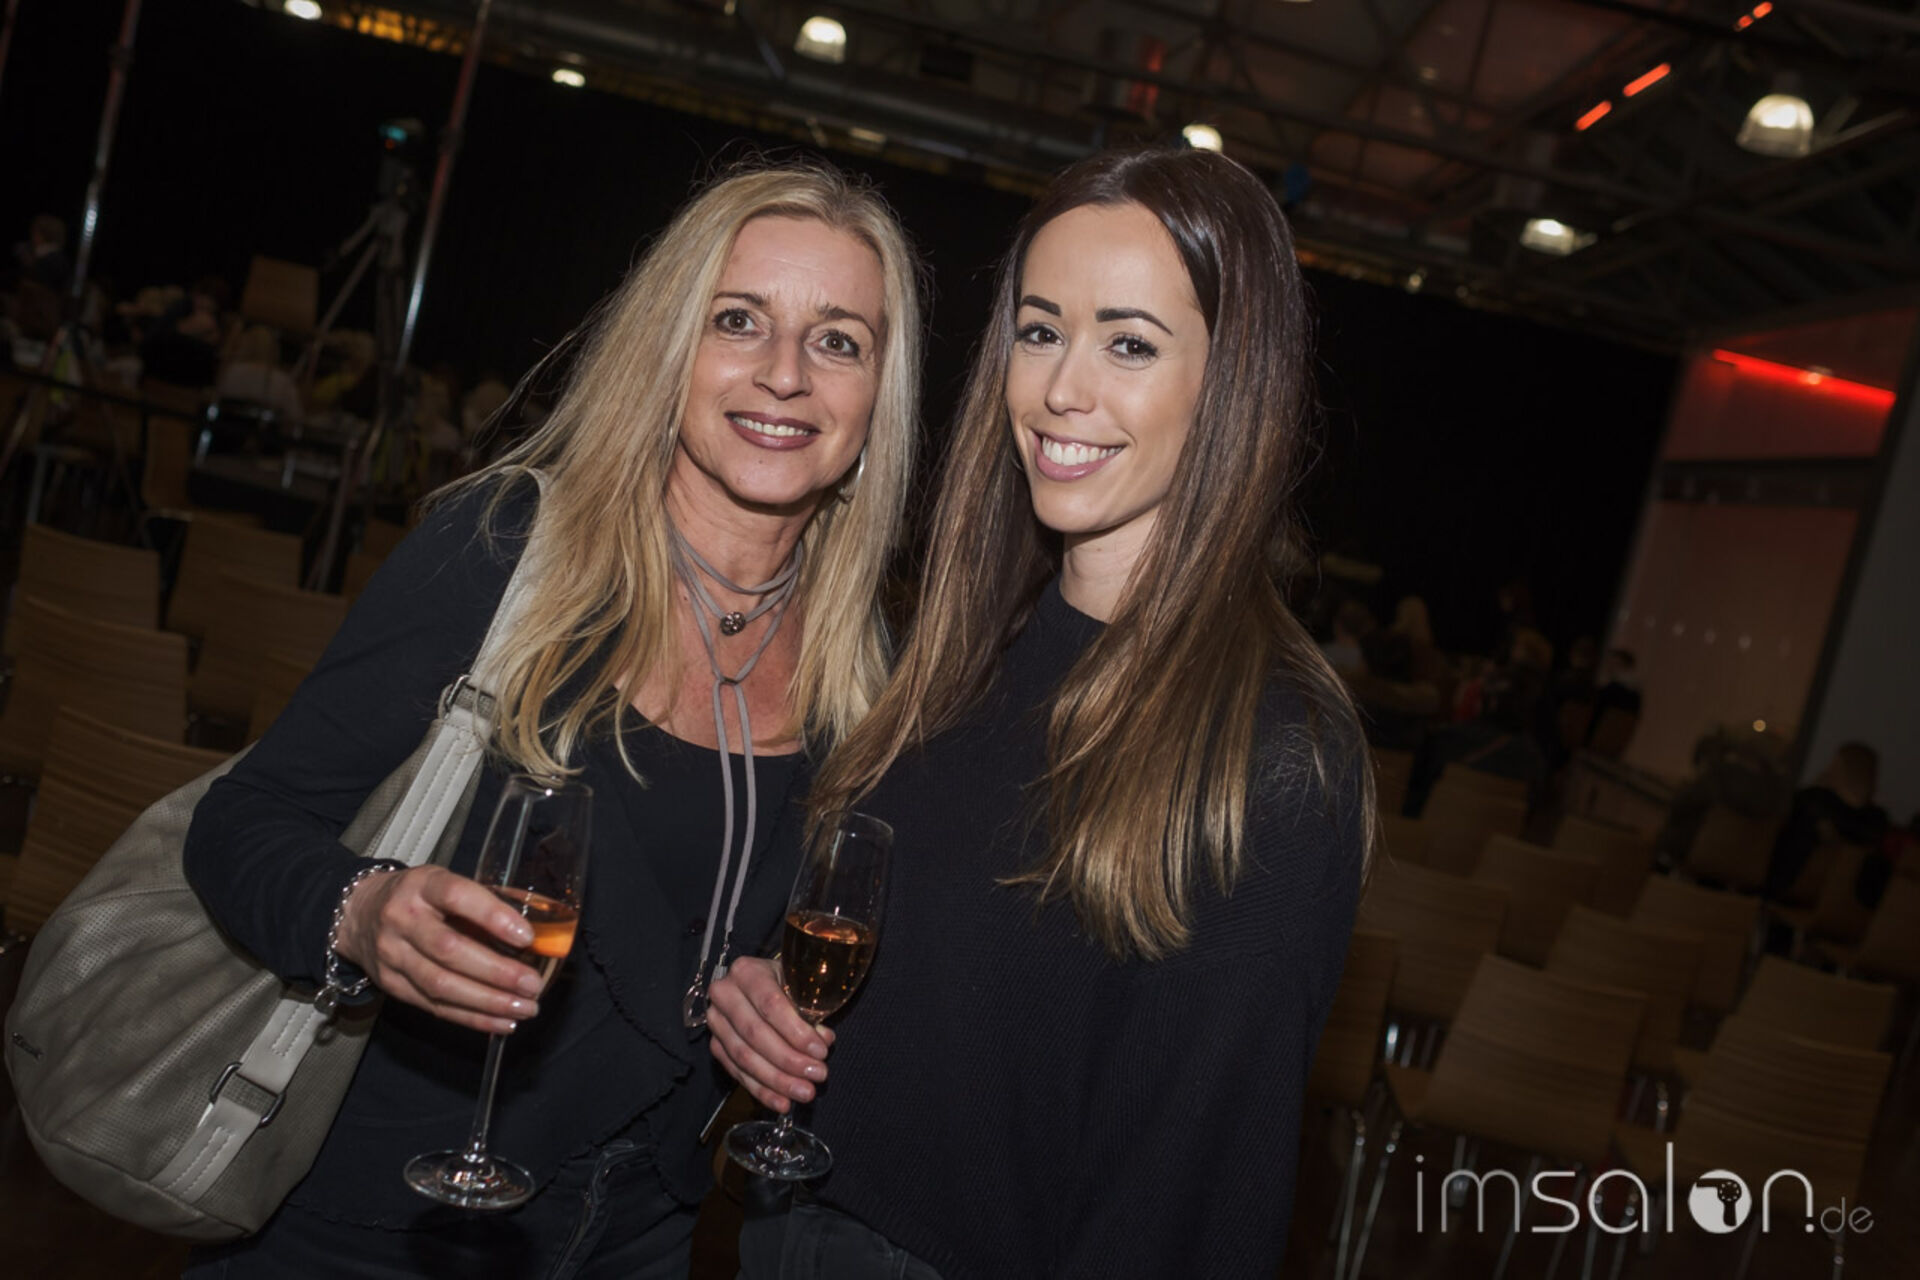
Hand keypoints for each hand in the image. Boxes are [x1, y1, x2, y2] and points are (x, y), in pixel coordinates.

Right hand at [334, 865, 545, 1034]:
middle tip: (532, 985)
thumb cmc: (417, 896)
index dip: (492, 916)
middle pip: (449, 950)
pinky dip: (472, 1018)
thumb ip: (482, 903)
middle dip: (496, 972)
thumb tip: (536, 934)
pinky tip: (502, 1021)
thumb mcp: (444, 883)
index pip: (457, 896)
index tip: (526, 936)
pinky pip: (434, 1007)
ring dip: (488, 1002)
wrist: (357, 913)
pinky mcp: (391, 985)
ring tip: (525, 1007)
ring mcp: (392, 955)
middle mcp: (402, 919)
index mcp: (422, 885)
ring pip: (440, 985)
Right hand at [706, 957, 834, 1112]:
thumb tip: (823, 1040)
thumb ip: (812, 1012)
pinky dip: (762, 1090)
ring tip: (805, 1092)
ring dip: (777, 1080)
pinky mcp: (715, 1045)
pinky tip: (783, 1102)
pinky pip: (737, 1073)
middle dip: (789, 1060)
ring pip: (744, 1057)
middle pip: (755, 1033)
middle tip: (817, 1075)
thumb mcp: (801, 986)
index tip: (821, 1051)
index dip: (796, 1031)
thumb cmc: (786, 983)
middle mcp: (724, 994)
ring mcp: (716, 1022)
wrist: (761, 985)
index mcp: (747, 971)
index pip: (771, 1004)